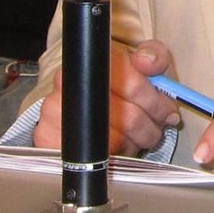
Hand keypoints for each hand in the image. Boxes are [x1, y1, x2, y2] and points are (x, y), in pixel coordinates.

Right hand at [34, 40, 179, 154]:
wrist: (79, 105)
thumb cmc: (119, 85)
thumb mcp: (142, 64)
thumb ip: (154, 56)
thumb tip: (146, 62)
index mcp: (94, 58)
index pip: (133, 83)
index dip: (155, 101)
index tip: (167, 110)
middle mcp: (68, 80)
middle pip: (128, 115)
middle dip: (150, 125)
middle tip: (157, 128)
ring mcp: (53, 110)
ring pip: (114, 140)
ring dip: (135, 142)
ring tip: (141, 136)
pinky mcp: (46, 137)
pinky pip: (93, 157)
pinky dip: (114, 155)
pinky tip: (118, 146)